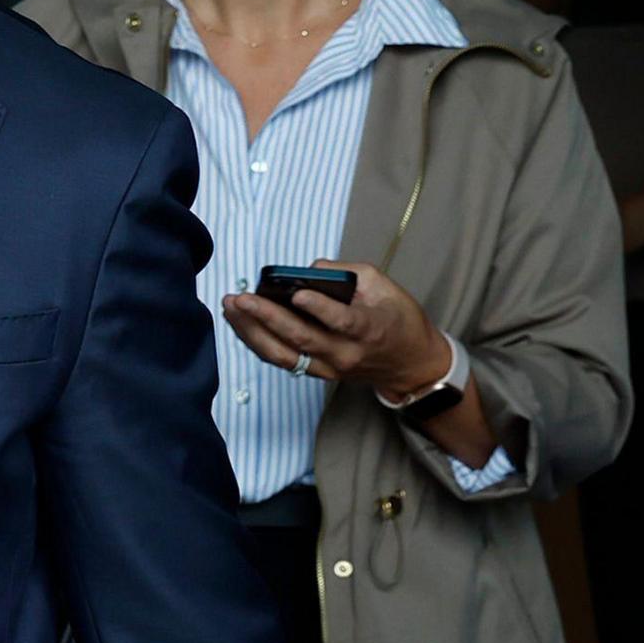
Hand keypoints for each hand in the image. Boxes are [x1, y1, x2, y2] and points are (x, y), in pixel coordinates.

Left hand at [222, 261, 451, 403]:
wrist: (412, 363)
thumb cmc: (399, 319)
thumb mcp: (384, 285)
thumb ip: (347, 273)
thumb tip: (308, 269)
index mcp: (368, 328)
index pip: (340, 321)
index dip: (319, 308)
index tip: (297, 293)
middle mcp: (345, 352)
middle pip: (301, 339)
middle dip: (267, 317)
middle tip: (241, 298)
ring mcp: (330, 367)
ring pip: (285, 355)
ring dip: (253, 332)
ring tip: (232, 309)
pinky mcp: (318, 373)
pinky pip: (284, 360)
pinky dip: (259, 343)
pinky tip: (241, 324)